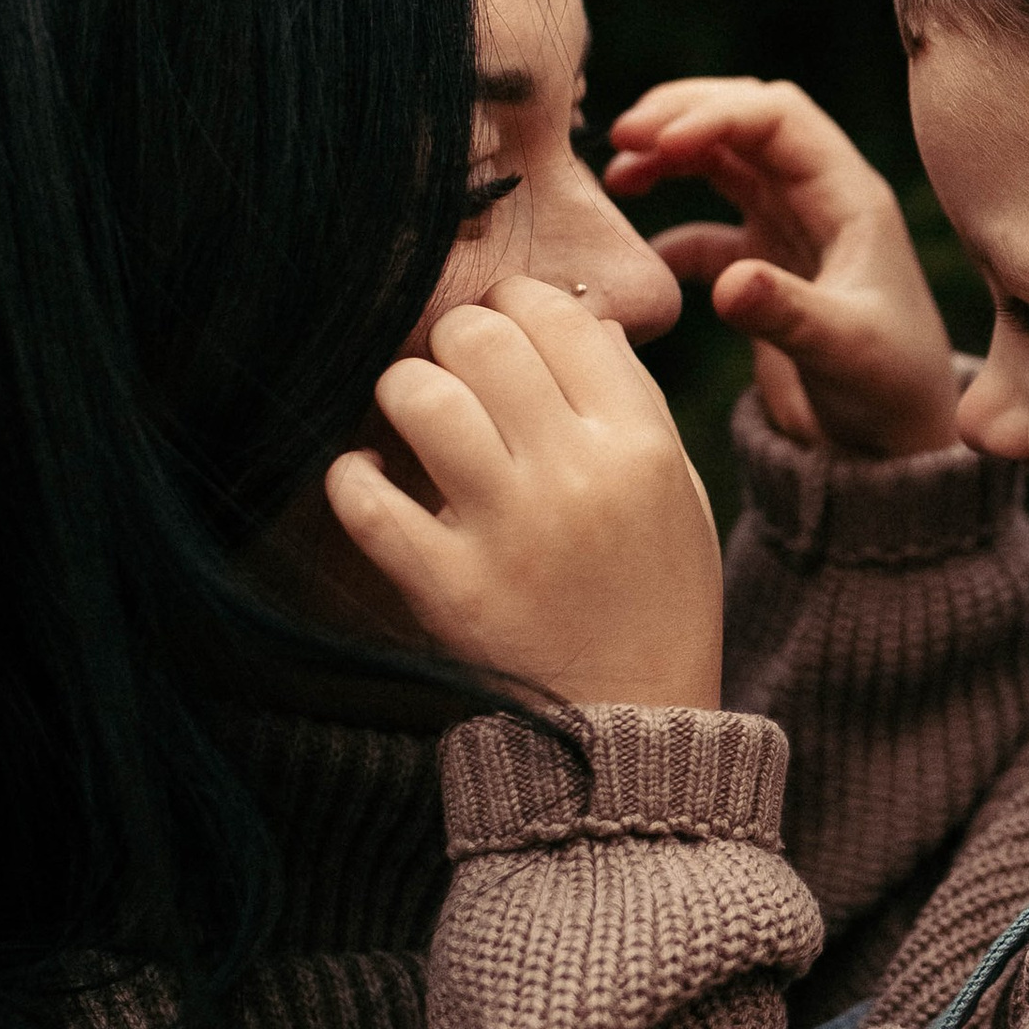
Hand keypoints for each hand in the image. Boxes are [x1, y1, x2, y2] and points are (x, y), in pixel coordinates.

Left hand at [325, 275, 723, 709]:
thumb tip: (579, 317)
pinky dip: (352, 475)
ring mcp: (507, 533)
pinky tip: (369, 475)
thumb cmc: (657, 596)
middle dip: (456, 340)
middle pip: (481, 339)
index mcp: (640, 445)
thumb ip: (634, 400)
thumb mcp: (676, 490)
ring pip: (421, 398)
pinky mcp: (447, 589)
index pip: (560, 317)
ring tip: (412, 417)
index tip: (506, 327)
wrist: (633, 725)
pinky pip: (364, 499)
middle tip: (454, 371)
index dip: (519, 303)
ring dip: (404, 391)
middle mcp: (575, 476)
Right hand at [606, 74, 961, 460]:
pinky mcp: (766, 270)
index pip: (779, 118)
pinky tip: (638, 258)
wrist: (894, 447)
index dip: (715, 114)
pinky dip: (670, 230)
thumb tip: (728, 281)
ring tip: (617, 175)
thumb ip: (787, 313)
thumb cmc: (890, 393)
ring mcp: (792, 231)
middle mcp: (821, 201)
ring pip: (724, 162)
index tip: (655, 141)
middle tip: (620, 138)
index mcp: (850, 198)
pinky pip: (709, 230)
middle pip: (746, 120)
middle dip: (683, 116)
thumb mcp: (844, 351)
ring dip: (670, 157)